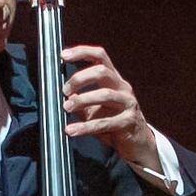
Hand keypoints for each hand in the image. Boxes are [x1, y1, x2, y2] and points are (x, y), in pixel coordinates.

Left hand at [56, 43, 160, 164]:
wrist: (137, 143)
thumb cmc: (113, 121)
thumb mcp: (94, 108)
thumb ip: (79, 100)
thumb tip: (58, 96)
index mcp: (114, 80)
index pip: (100, 56)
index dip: (82, 52)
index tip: (63, 55)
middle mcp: (123, 88)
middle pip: (102, 71)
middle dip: (80, 78)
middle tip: (64, 90)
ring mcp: (128, 104)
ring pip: (105, 94)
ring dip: (82, 100)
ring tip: (66, 108)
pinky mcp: (128, 122)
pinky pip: (105, 123)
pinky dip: (85, 127)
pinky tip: (72, 130)